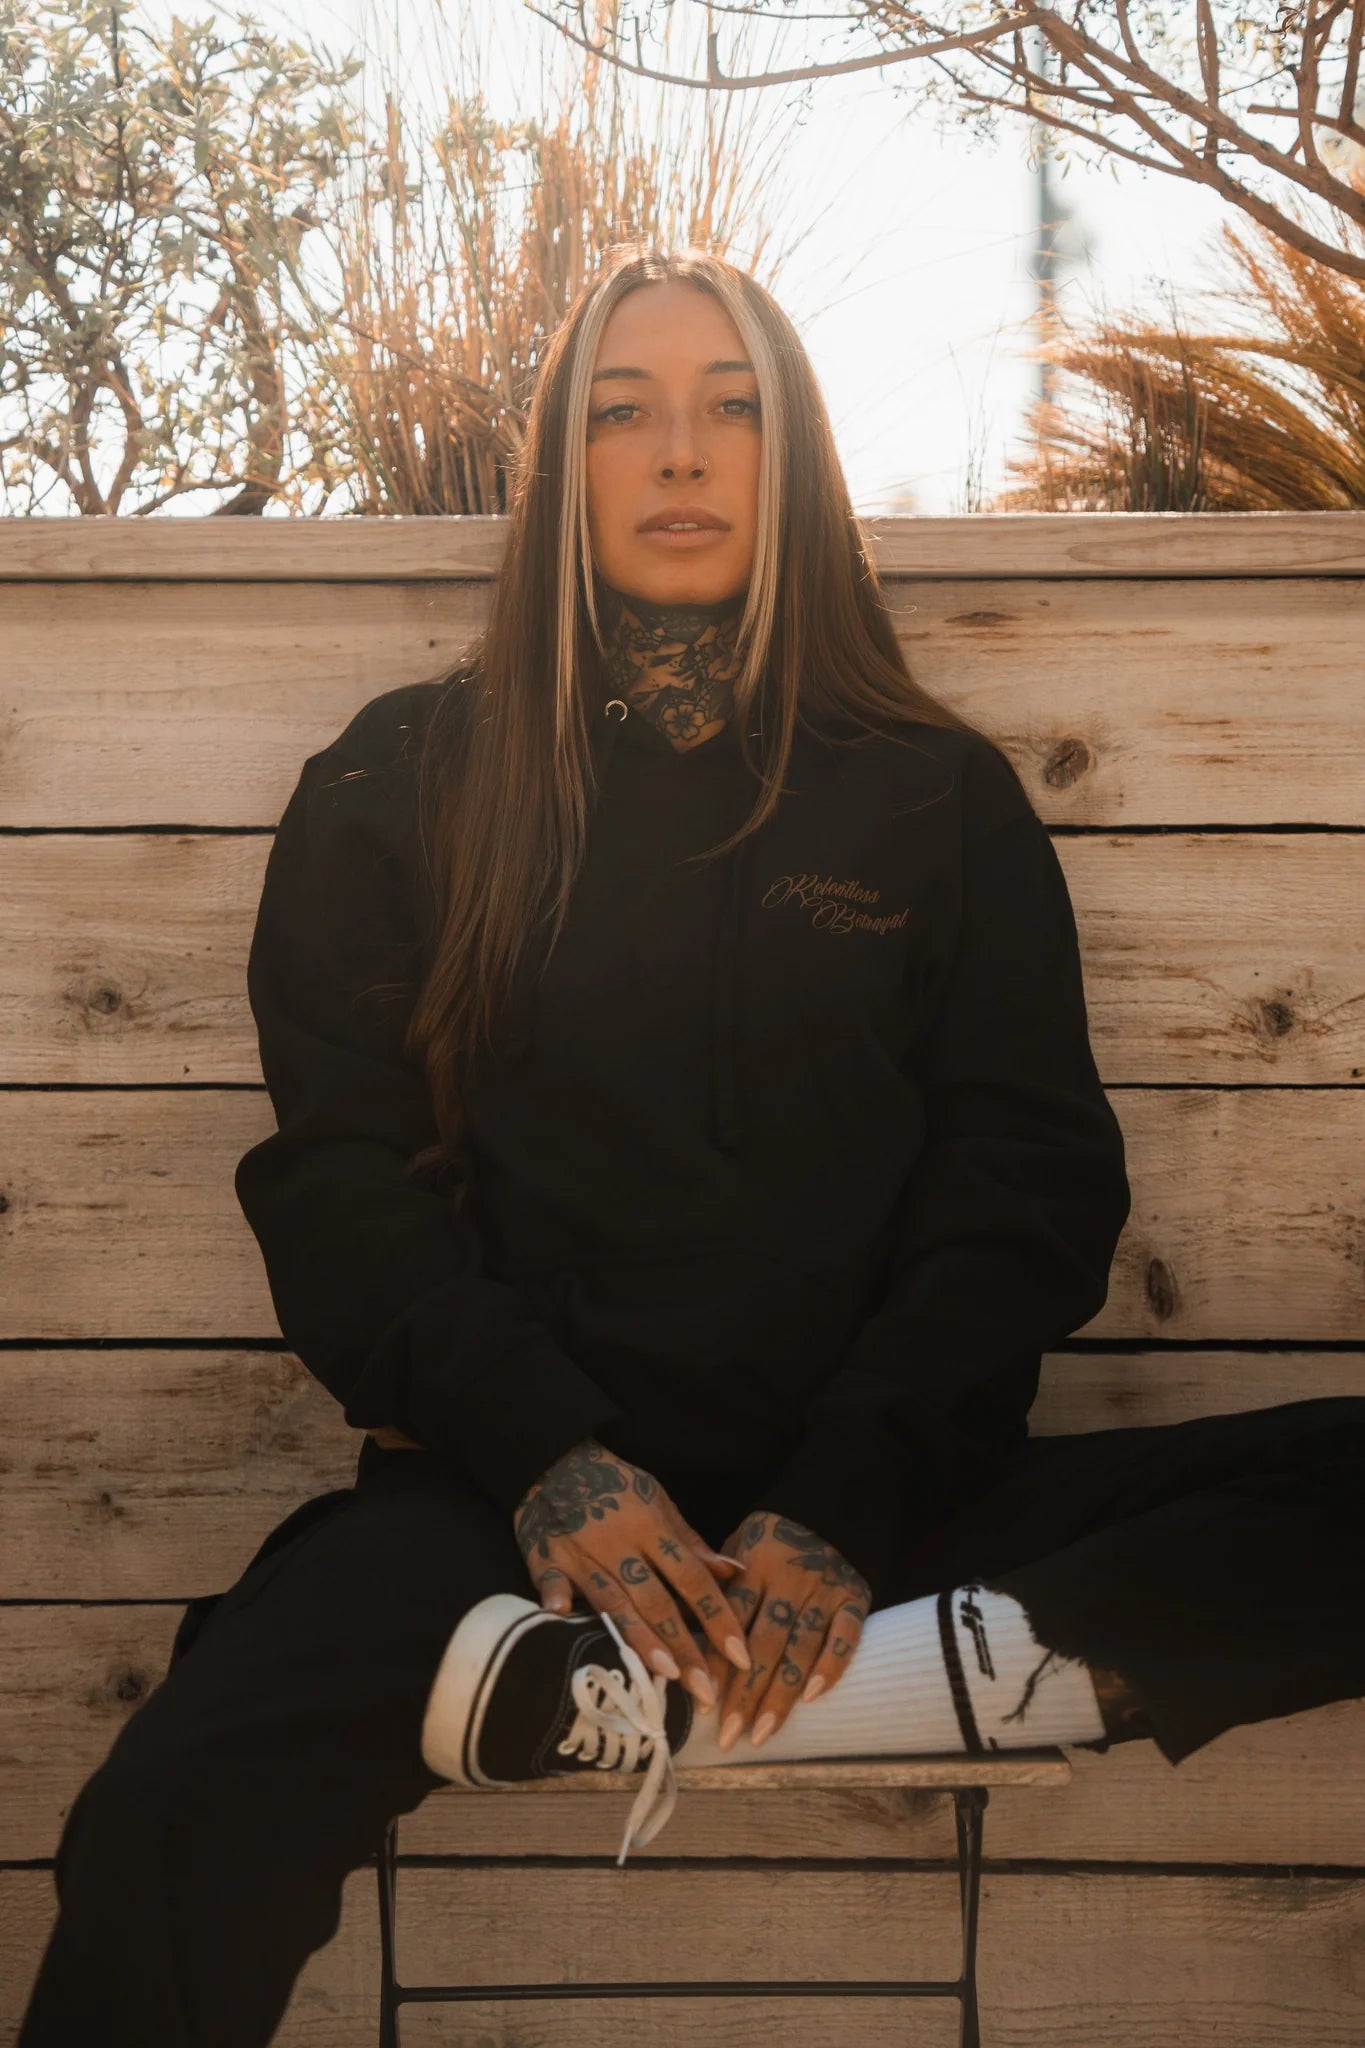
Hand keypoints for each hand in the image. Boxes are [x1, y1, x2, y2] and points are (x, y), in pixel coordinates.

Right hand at [513, 1438, 751, 1713]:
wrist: (556, 1458)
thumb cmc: (615, 1485)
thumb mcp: (659, 1503)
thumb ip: (692, 1543)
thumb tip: (735, 1573)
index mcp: (652, 1528)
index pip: (693, 1580)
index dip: (718, 1618)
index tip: (741, 1657)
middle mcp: (620, 1544)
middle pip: (657, 1601)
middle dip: (685, 1648)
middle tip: (707, 1693)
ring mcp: (581, 1553)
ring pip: (614, 1602)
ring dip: (638, 1637)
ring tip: (663, 1675)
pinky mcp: (546, 1557)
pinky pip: (550, 1580)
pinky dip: (555, 1596)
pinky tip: (561, 1617)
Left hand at [696, 1510, 870, 1750]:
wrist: (830, 1506)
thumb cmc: (772, 1538)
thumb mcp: (738, 1545)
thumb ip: (716, 1583)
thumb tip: (682, 1630)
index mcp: (753, 1567)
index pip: (730, 1621)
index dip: (717, 1663)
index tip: (703, 1704)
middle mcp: (787, 1581)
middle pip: (764, 1644)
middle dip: (745, 1694)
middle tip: (728, 1736)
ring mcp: (823, 1591)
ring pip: (800, 1648)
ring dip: (781, 1695)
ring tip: (763, 1732)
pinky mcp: (854, 1598)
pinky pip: (845, 1636)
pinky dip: (832, 1665)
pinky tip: (814, 1697)